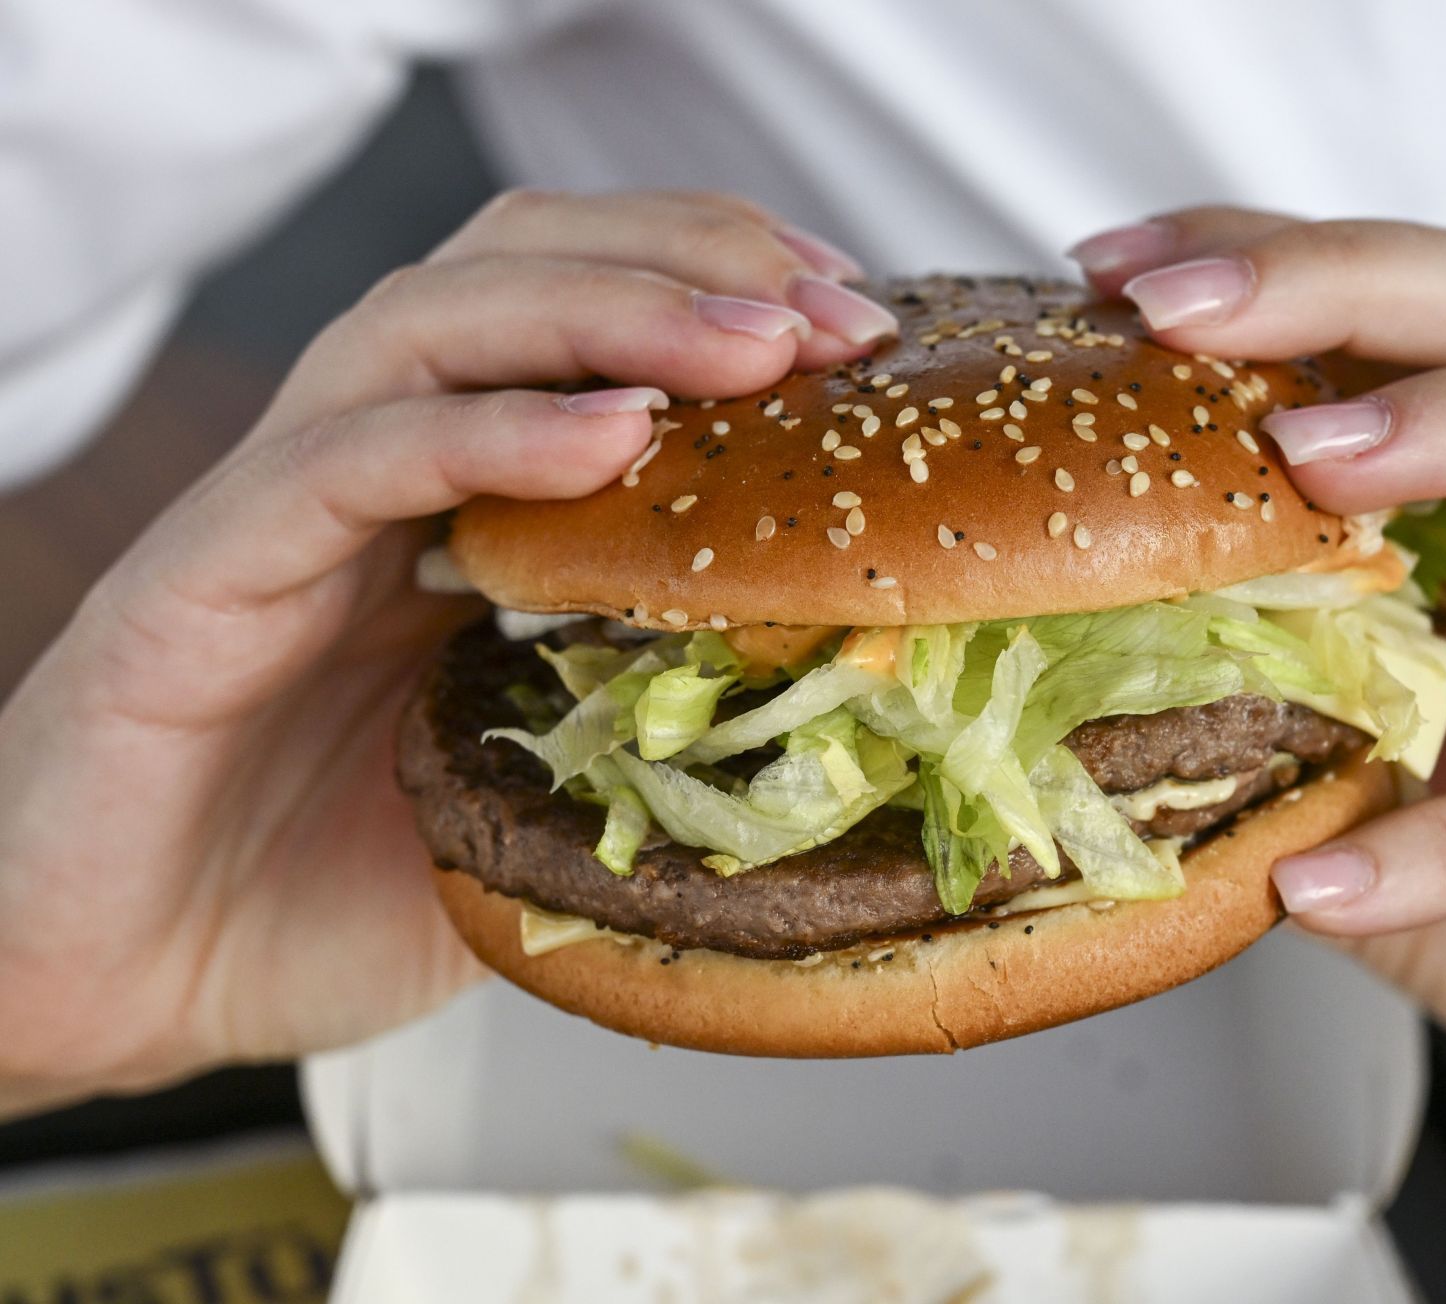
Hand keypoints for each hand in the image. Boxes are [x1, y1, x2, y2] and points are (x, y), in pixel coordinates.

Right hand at [0, 191, 898, 1115]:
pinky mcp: (203, 571)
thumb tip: (835, 723)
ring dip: (609, 312)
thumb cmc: (311, 897)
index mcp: (450, 511)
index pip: (583, 327)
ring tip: (752, 344)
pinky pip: (347, 461)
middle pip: (518, 271)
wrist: (114, 984)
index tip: (858, 328)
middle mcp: (368, 476)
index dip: (722, 295)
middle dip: (691, 264)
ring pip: (432, 325)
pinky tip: (607, 437)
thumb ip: (647, 745)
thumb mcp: (532, 812)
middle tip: (837, 316)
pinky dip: (484, 433)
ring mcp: (281, 509)